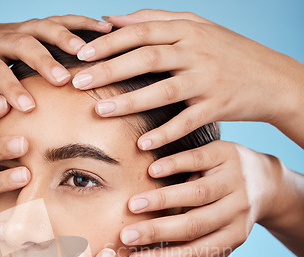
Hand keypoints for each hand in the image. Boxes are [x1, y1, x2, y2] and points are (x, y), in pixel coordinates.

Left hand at [0, 17, 111, 109]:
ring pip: (44, 28)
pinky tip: (103, 30)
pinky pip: (57, 21)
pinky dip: (79, 23)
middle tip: (64, 81)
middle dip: (44, 61)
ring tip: (91, 52)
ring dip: (67, 38)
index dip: (10, 87)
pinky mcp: (29, 27)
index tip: (27, 107)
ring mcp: (17, 29)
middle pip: (23, 44)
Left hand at [71, 9, 303, 147]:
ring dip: (130, 101)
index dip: (109, 42)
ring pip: (164, 88)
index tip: (81, 54)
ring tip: (100, 111)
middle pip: (147, 57)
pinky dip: (165, 133)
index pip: (141, 32)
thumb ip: (155, 22)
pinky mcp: (217, 105)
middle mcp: (196, 50)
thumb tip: (112, 19)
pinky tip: (143, 144)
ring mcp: (207, 78)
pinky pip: (187, 121)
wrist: (271, 78)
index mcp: (187, 29)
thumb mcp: (196, 28)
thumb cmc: (226, 53)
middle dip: (109, 69)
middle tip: (78, 81)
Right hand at [121, 140, 283, 256]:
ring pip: (196, 194)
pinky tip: (152, 172)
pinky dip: (174, 165)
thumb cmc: (228, 219)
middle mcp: (236, 211)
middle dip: (157, 232)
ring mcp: (234, 181)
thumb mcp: (215, 243)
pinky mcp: (227, 154)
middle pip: (194, 225)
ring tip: (133, 205)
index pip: (194, 254)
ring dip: (162, 200)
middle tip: (126, 236)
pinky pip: (198, 160)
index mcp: (232, 237)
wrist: (264, 182)